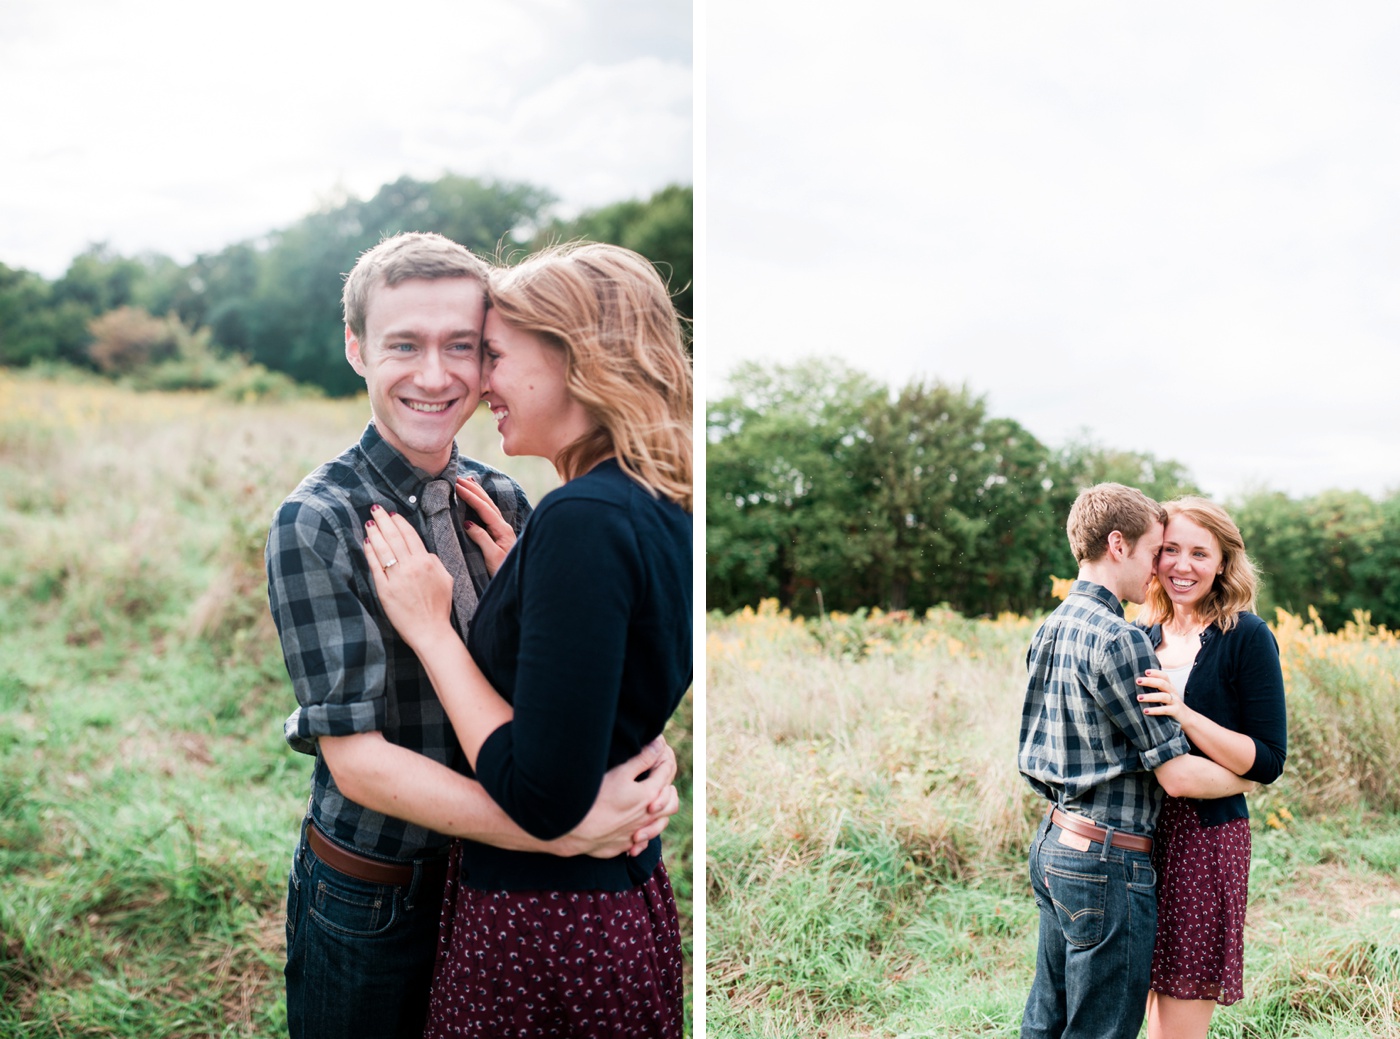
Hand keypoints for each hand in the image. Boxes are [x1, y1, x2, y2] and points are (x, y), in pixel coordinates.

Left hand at [364, 505, 454, 647]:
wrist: (430, 631)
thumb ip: (435, 562)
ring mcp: (397, 578)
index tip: (393, 514)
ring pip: (383, 549)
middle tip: (375, 508)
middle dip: (384, 521)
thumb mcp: (446, 579)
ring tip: (368, 522)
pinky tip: (366, 543)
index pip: (410, 536)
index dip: (400, 523)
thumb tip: (425, 552)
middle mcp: (411, 566)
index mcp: (427, 562)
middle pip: (395, 537)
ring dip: (375, 533)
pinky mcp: (385, 590)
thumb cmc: (439, 607)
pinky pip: (375, 567)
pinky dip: (370, 553)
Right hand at [456, 476, 516, 576]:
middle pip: (488, 503)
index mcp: (501, 529)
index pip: (484, 508)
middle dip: (474, 489)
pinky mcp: (499, 534)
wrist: (517, 579)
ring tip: (469, 481)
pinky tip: (478, 499)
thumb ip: (481, 538)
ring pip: (489, 506)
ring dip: (478, 493)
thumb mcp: (492, 556)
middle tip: (459, 478)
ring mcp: (502, 529)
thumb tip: (468, 523)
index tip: (457, 486)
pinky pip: (488, 513)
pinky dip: (481, 503)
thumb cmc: (504, 570)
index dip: (471, 496)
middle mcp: (503, 526)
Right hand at [549, 736, 680, 859]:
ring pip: (659, 825)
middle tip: (658, 780)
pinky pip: (640, 842)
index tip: (656, 752)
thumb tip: (658, 745)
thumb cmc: (596, 798)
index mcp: (649, 795)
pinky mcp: (622, 846)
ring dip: (658, 814)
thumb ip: (642, 759)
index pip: (665, 773)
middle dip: (668, 790)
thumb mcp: (620, 772)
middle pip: (671, 803)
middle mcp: (647, 816)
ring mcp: (635, 833)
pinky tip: (631, 828)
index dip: (662, 759)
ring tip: (651, 805)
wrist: (573, 830)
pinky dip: (640, 834)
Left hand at [1137, 669, 1192, 720]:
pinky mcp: (1176, 711)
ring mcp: (1175, 702)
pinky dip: (1155, 710)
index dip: (1155, 673)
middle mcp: (1173, 692)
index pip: (1164, 676)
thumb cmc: (1171, 706)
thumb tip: (1137, 685)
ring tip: (1139, 698)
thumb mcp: (1165, 696)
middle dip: (1149, 681)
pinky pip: (1165, 710)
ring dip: (1150, 697)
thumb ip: (1156, 690)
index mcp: (1169, 687)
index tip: (1145, 671)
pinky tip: (1145, 711)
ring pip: (1163, 696)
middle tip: (1137, 681)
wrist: (1188, 718)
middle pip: (1162, 683)